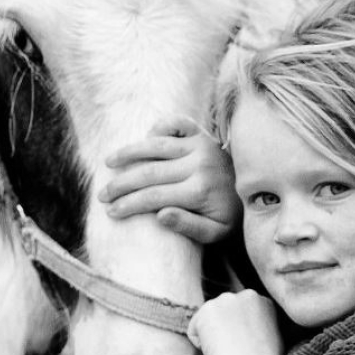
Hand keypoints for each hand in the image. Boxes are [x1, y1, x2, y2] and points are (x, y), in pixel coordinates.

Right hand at [99, 118, 240, 243]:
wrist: (253, 190)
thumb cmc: (229, 215)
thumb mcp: (215, 232)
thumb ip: (189, 226)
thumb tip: (160, 215)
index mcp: (200, 190)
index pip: (154, 196)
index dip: (129, 204)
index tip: (111, 212)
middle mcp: (199, 164)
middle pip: (149, 172)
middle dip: (121, 184)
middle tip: (102, 195)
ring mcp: (201, 145)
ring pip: (156, 145)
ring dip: (129, 152)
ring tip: (108, 163)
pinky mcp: (202, 134)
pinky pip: (177, 123)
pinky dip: (160, 126)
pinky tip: (143, 138)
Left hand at [187, 290, 282, 354]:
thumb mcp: (275, 339)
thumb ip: (265, 326)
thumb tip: (255, 329)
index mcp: (263, 301)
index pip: (244, 312)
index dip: (241, 332)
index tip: (244, 345)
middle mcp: (245, 294)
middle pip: (226, 312)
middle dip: (226, 327)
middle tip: (232, 349)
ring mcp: (225, 300)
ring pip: (210, 320)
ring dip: (213, 335)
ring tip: (225, 351)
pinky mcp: (205, 310)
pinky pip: (195, 329)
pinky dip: (199, 343)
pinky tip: (214, 351)